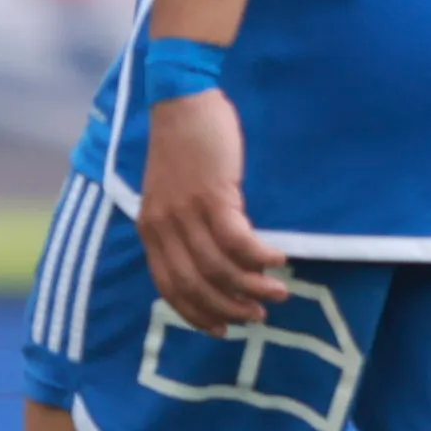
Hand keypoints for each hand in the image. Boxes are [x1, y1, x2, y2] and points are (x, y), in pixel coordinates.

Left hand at [134, 89, 290, 334]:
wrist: (182, 100)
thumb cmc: (184, 147)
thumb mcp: (172, 194)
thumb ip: (183, 228)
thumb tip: (215, 266)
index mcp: (150, 228)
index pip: (169, 286)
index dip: (197, 313)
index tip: (223, 329)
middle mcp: (162, 226)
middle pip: (195, 285)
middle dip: (228, 308)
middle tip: (257, 315)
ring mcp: (185, 211)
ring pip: (219, 268)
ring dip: (252, 287)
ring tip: (277, 292)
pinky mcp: (211, 195)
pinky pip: (238, 241)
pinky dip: (260, 257)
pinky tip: (280, 259)